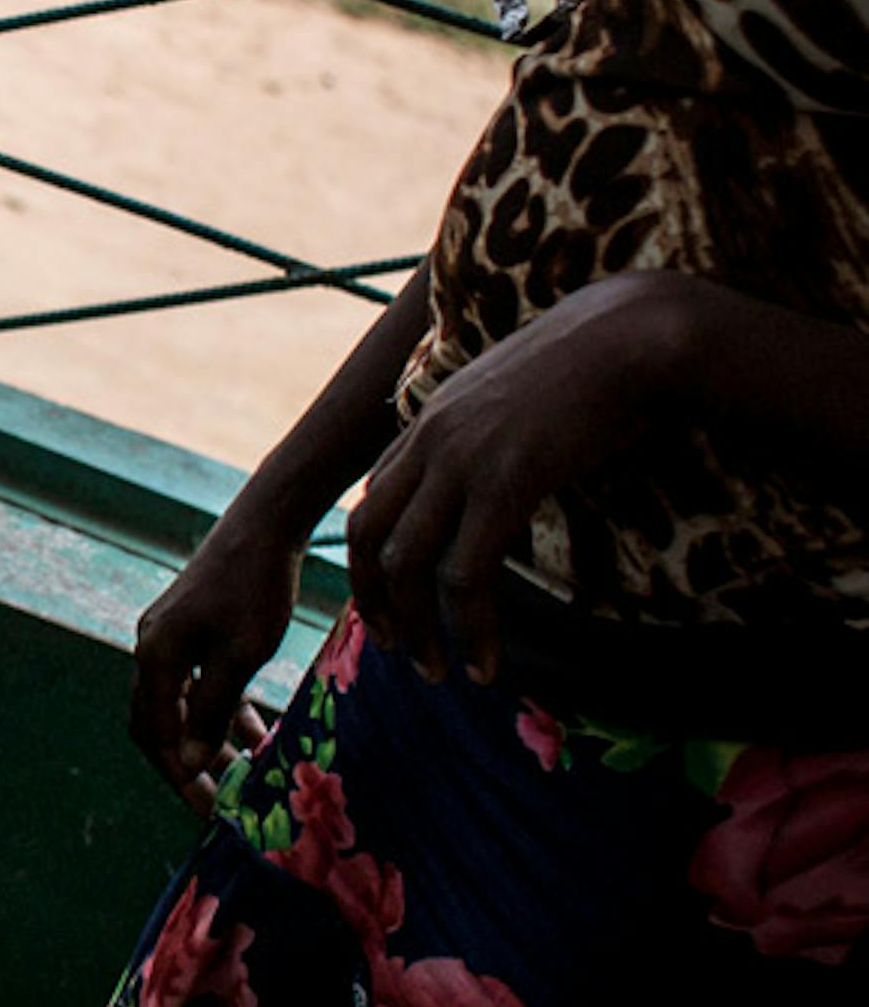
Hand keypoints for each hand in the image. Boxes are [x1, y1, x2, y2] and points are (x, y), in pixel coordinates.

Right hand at [130, 509, 296, 814]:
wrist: (266, 523)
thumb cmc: (257, 589)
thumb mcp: (241, 657)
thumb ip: (211, 711)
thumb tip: (187, 763)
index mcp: (156, 656)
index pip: (155, 735)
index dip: (179, 777)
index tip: (210, 813)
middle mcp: (152, 646)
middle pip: (157, 724)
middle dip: (187, 766)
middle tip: (221, 802)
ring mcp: (168, 634)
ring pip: (178, 704)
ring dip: (206, 741)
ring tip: (245, 773)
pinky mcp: (189, 625)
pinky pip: (194, 681)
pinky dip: (218, 710)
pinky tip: (255, 731)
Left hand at [346, 270, 701, 683]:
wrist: (637, 333)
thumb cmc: (597, 365)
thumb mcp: (522, 397)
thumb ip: (496, 433)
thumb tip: (508, 472)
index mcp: (431, 419)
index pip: (374, 500)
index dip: (371, 558)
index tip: (388, 603)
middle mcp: (431, 440)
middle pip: (369, 535)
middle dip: (377, 601)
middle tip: (399, 650)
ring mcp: (462, 461)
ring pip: (408, 564)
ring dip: (419, 629)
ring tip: (442, 672)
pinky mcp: (505, 484)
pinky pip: (466, 573)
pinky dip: (470, 625)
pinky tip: (486, 659)